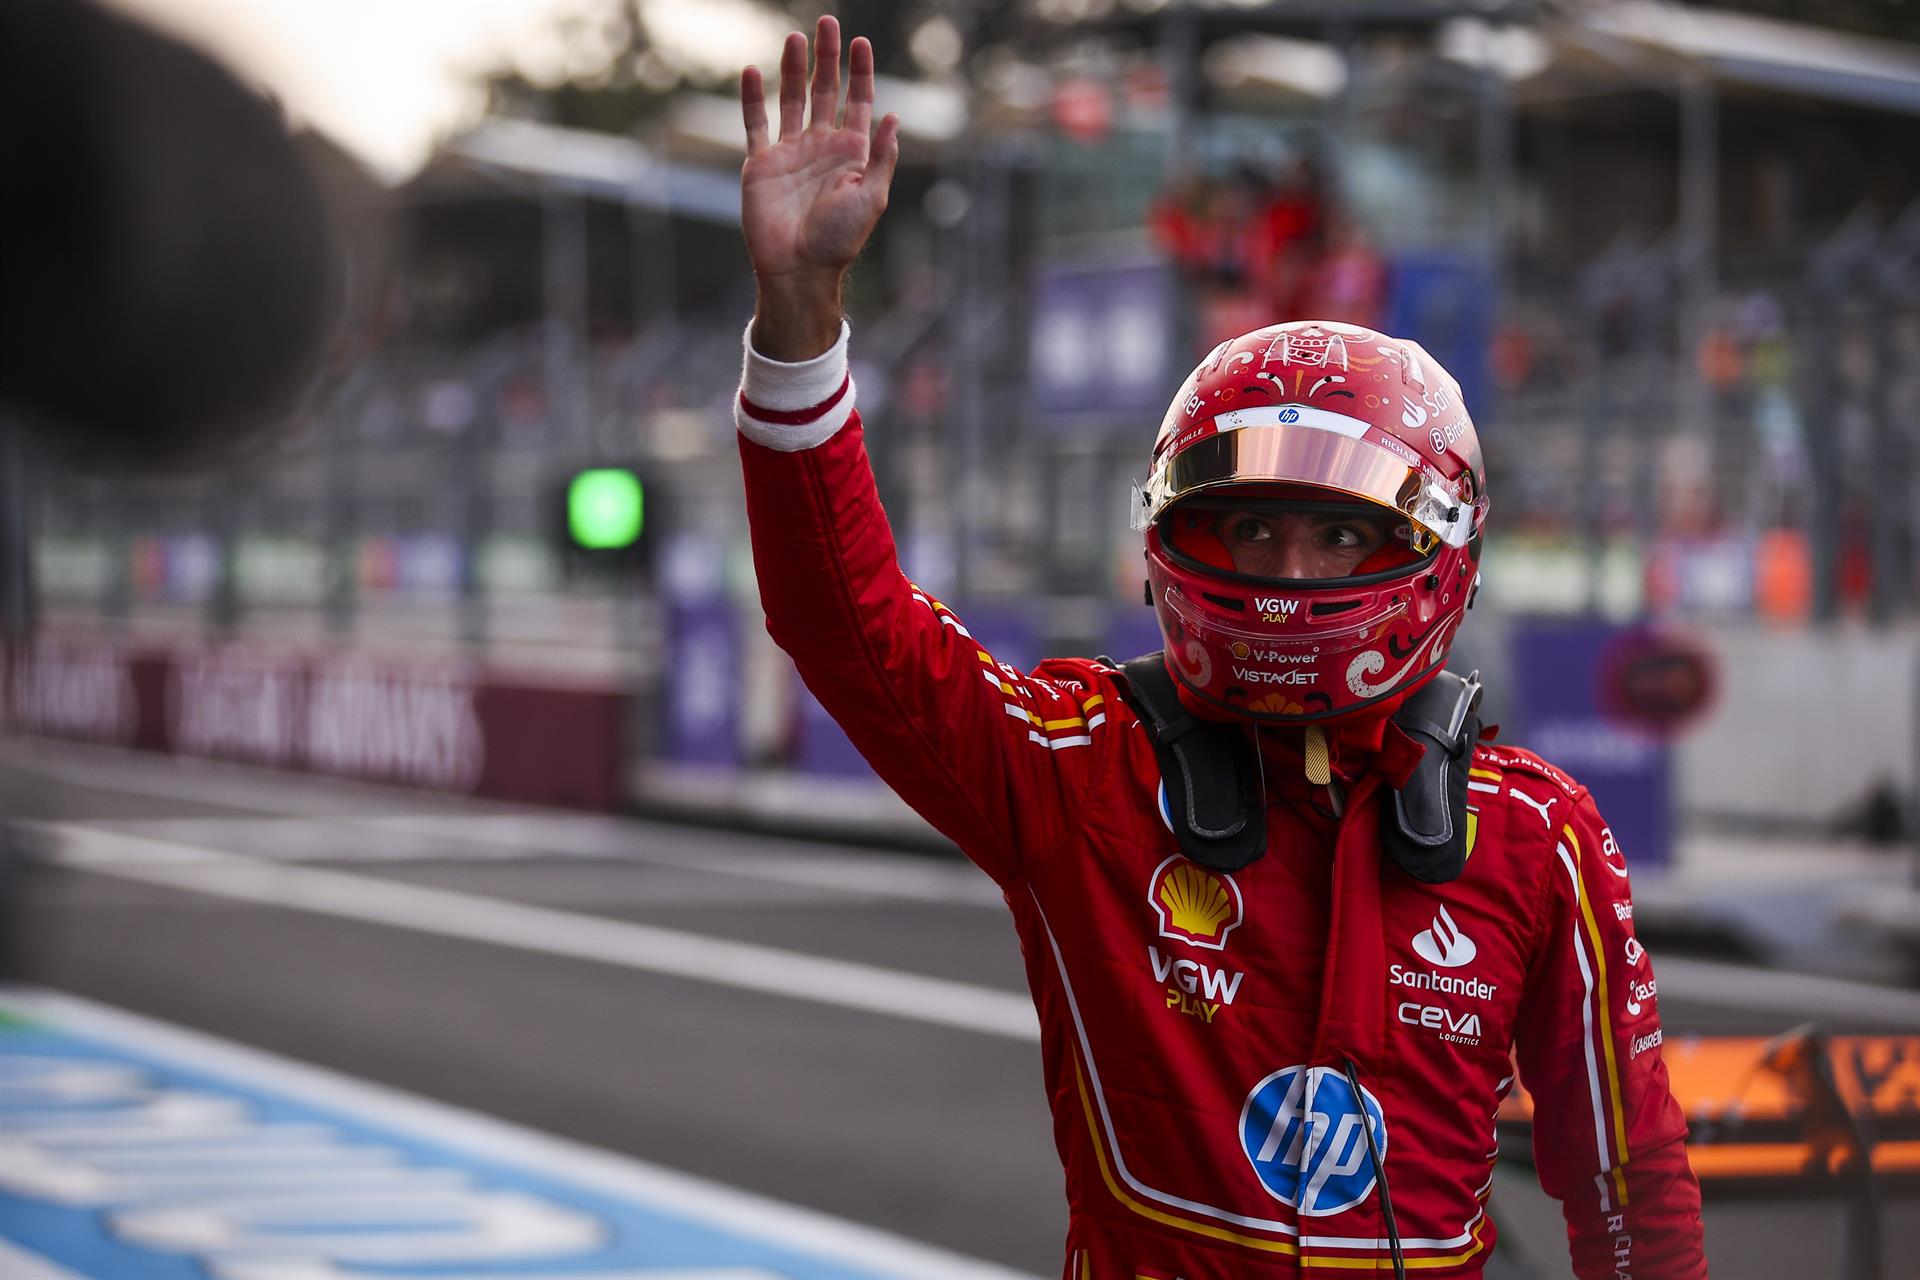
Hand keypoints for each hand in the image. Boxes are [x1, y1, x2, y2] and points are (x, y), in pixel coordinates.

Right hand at [741, 16, 899, 360]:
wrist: (799, 269)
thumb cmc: (839, 239)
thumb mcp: (872, 197)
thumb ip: (881, 157)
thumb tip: (893, 117)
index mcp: (851, 152)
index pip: (857, 101)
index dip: (860, 71)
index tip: (861, 42)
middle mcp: (820, 146)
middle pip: (823, 90)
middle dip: (827, 58)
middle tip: (827, 23)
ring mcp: (790, 152)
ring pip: (790, 99)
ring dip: (792, 68)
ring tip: (794, 38)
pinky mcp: (760, 164)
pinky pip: (755, 124)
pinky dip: (751, 98)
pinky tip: (751, 72)